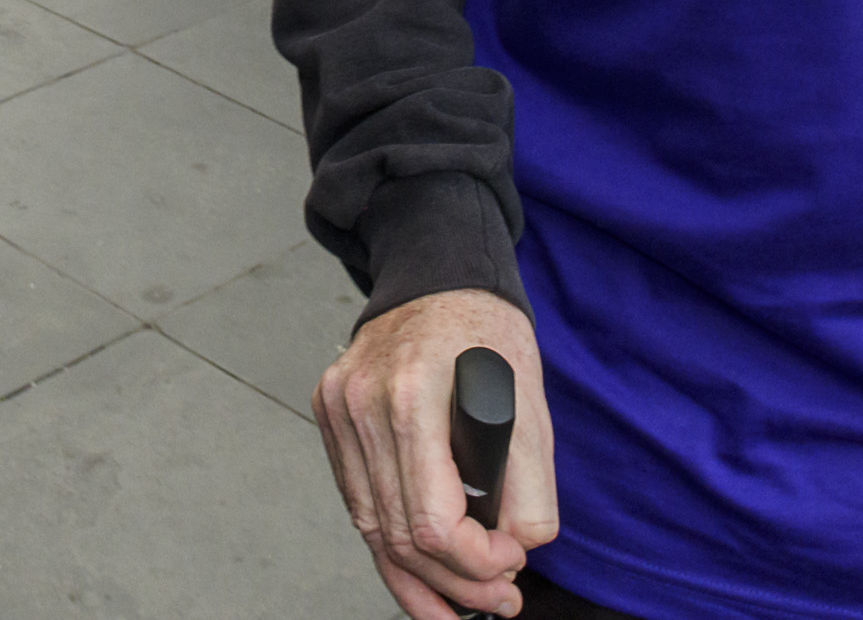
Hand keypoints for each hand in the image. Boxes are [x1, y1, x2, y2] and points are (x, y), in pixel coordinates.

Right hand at [313, 290, 556, 619]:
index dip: (475, 561)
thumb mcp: (531, 402)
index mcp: (414, 395)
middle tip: (498, 600)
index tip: (511, 562)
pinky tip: (418, 576)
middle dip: (455, 582)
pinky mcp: (331, 415)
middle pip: (398, 534)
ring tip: (461, 605)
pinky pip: (358, 500)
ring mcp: (339, 409)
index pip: (431, 520)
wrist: (437, 276)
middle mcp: (364, 403)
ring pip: (371, 528)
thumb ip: (531, 485)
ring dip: (419, 579)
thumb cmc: (484, 331)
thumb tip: (517, 548)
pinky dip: (388, 545)